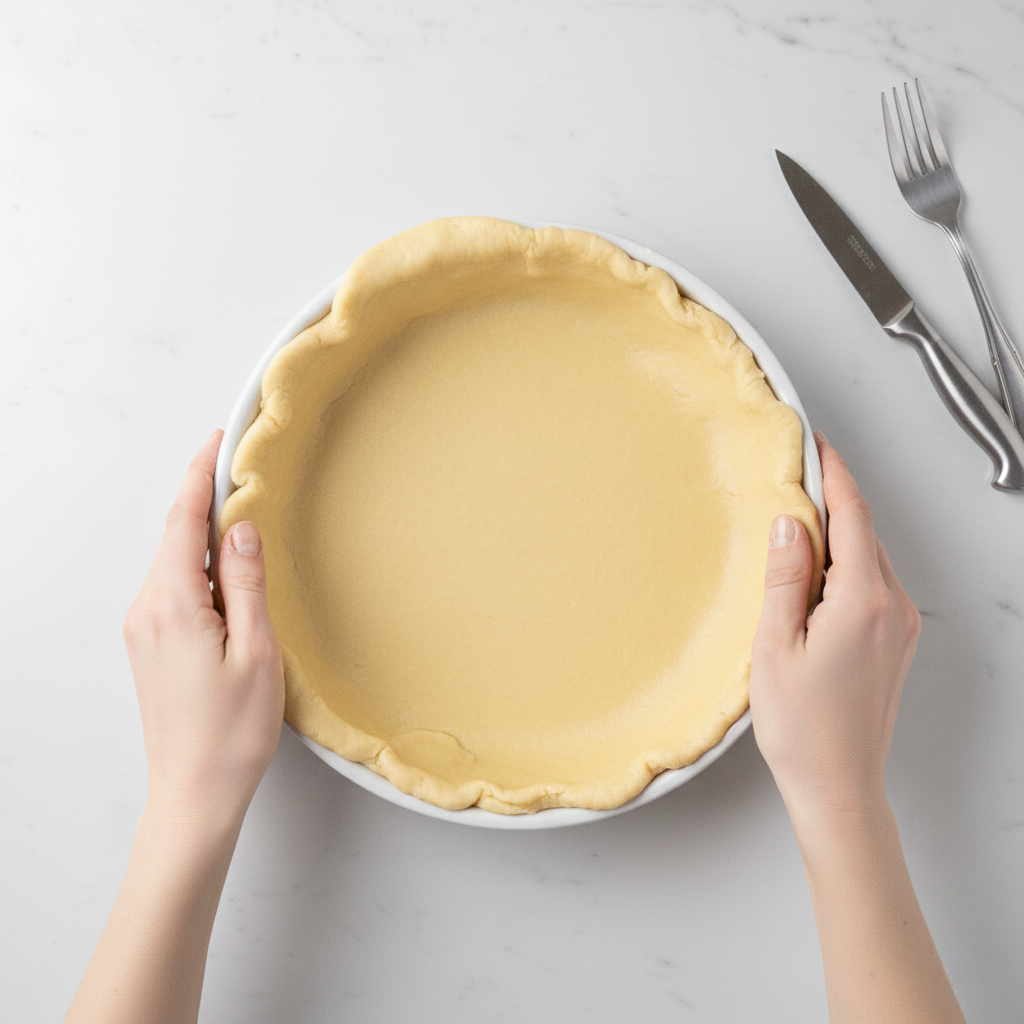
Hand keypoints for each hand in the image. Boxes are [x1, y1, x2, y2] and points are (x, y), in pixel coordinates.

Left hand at [123, 430, 284, 830]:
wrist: (194, 792)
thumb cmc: (230, 733)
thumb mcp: (257, 652)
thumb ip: (247, 584)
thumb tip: (242, 530)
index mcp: (172, 606)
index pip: (183, 521)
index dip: (201, 476)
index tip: (218, 443)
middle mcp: (146, 611)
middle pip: (175, 537)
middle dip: (204, 500)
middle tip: (241, 474)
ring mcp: (143, 629)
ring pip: (174, 563)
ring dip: (204, 538)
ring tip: (244, 525)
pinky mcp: (149, 645)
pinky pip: (173, 588)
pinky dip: (198, 568)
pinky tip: (227, 575)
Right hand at [749, 432, 921, 822]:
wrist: (838, 785)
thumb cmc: (802, 727)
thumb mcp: (774, 645)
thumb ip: (785, 577)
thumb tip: (791, 523)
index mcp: (862, 602)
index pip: (852, 516)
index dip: (834, 474)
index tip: (816, 446)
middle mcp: (892, 608)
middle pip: (864, 533)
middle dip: (832, 502)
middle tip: (793, 483)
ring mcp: (900, 627)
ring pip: (868, 559)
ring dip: (837, 537)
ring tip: (794, 531)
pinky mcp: (896, 643)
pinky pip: (872, 585)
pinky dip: (845, 567)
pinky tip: (813, 577)